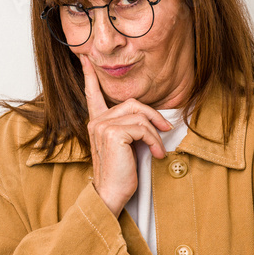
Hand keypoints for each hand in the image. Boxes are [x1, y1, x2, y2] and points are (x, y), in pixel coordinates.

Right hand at [79, 55, 172, 216]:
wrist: (111, 194)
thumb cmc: (121, 174)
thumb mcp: (126, 146)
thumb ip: (131, 129)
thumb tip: (154, 120)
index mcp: (97, 122)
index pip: (92, 94)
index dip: (90, 76)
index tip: (86, 60)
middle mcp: (96, 121)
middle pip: (132, 103)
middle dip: (153, 115)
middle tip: (166, 129)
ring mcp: (103, 126)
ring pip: (140, 115)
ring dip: (156, 133)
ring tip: (159, 149)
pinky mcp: (113, 133)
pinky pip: (143, 127)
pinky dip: (155, 140)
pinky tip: (157, 154)